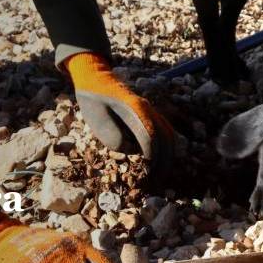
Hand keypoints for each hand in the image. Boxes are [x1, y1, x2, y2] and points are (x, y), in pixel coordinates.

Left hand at [65, 52, 175, 175]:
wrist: (95, 79)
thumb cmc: (93, 100)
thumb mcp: (95, 117)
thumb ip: (111, 134)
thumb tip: (128, 149)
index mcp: (136, 110)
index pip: (151, 138)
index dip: (152, 159)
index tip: (147, 176)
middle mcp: (148, 110)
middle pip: (166, 139)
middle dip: (163, 162)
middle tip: (155, 183)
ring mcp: (151, 111)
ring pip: (170, 135)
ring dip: (168, 156)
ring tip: (159, 175)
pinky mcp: (149, 115)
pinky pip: (165, 131)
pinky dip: (166, 148)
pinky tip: (159, 162)